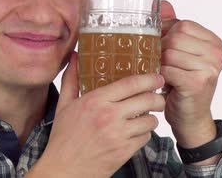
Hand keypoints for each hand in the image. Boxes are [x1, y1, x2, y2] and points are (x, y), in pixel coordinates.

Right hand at [28, 52, 165, 177]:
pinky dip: (145, 134)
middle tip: (159, 96)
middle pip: (147, 100)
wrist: (64, 170)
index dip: (149, 78)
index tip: (157, 76)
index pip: (131, 84)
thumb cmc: (63, 138)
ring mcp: (118, 135)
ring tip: (147, 115)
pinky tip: (137, 131)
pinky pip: (146, 138)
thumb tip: (75, 55)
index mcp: (95, 101)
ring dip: (152, 117)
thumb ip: (71, 79)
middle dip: (158, 97)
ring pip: (150, 120)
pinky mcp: (124, 152)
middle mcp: (109, 116)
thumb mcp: (64, 105)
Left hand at [160, 1, 221, 162]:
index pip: (182, 25)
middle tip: (165, 65)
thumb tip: (163, 3)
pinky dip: (162, 77)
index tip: (166, 49)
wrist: (190, 117)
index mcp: (214, 43)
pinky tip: (167, 84)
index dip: (167, 35)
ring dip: (161, 65)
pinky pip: (168, 69)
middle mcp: (217, 54)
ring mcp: (210, 68)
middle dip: (162, 50)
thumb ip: (173, 26)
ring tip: (167, 75)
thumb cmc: (183, 83)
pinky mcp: (198, 83)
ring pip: (169, 53)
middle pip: (175, 37)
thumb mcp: (179, 52)